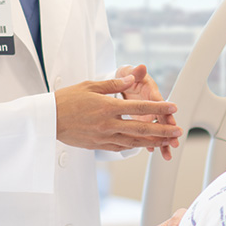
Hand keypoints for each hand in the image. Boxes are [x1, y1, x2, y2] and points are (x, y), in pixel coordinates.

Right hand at [55, 74, 180, 151]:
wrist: (48, 119)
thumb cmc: (67, 99)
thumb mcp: (91, 85)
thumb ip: (114, 84)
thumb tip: (133, 78)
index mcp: (107, 107)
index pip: (139, 108)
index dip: (159, 108)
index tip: (173, 107)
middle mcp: (107, 124)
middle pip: (141, 129)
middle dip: (162, 130)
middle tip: (178, 131)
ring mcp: (103, 137)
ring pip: (134, 142)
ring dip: (152, 142)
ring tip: (167, 141)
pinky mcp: (98, 145)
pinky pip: (121, 147)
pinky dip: (135, 146)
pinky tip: (144, 145)